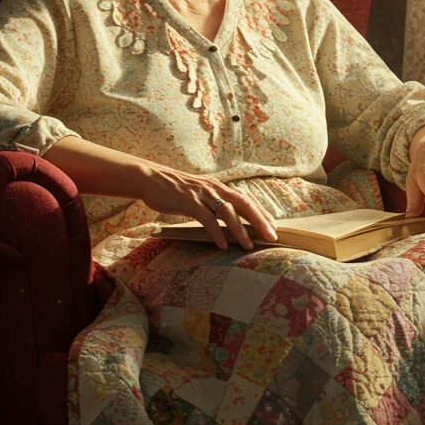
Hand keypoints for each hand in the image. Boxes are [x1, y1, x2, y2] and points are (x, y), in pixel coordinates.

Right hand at [137, 163, 278, 250]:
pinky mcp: (189, 203)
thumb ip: (212, 202)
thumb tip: (226, 217)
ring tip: (249, 246)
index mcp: (218, 187)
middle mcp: (214, 189)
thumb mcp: (198, 193)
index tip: (274, 226)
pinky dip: (217, 233)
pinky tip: (222, 245)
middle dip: (260, 220)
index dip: (262, 213)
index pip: (246, 199)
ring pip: (228, 212)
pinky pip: (207, 219)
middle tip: (273, 236)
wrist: (150, 178)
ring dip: (240, 230)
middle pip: (244, 204)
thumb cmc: (174, 189)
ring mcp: (202, 195)